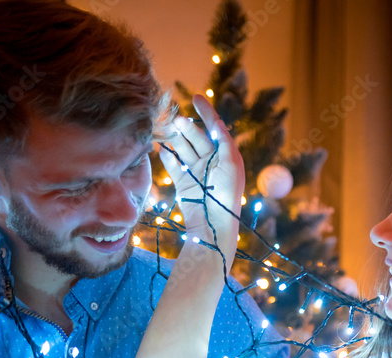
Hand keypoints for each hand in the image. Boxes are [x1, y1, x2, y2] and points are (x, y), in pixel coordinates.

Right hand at [163, 95, 243, 271]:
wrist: (212, 224)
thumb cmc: (226, 194)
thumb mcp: (231, 165)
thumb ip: (225, 143)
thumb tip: (219, 123)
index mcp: (225, 156)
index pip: (215, 129)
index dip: (207, 112)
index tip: (196, 98)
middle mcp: (211, 162)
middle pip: (197, 137)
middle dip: (187, 127)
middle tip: (177, 120)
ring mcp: (196, 171)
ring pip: (183, 148)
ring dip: (175, 138)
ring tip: (166, 129)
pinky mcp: (183, 182)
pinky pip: (173, 164)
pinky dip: (167, 156)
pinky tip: (160, 147)